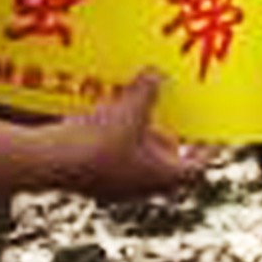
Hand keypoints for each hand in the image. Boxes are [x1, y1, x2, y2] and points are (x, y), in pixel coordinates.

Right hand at [42, 73, 216, 199]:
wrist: (49, 162)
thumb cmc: (101, 141)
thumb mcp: (132, 107)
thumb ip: (148, 89)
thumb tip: (157, 74)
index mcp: (162, 176)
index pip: (196, 166)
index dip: (206, 148)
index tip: (211, 133)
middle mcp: (141, 187)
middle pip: (164, 163)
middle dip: (166, 136)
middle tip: (170, 112)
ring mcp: (114, 186)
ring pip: (135, 160)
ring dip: (137, 136)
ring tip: (135, 108)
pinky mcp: (90, 179)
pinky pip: (111, 158)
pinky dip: (114, 139)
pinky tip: (105, 114)